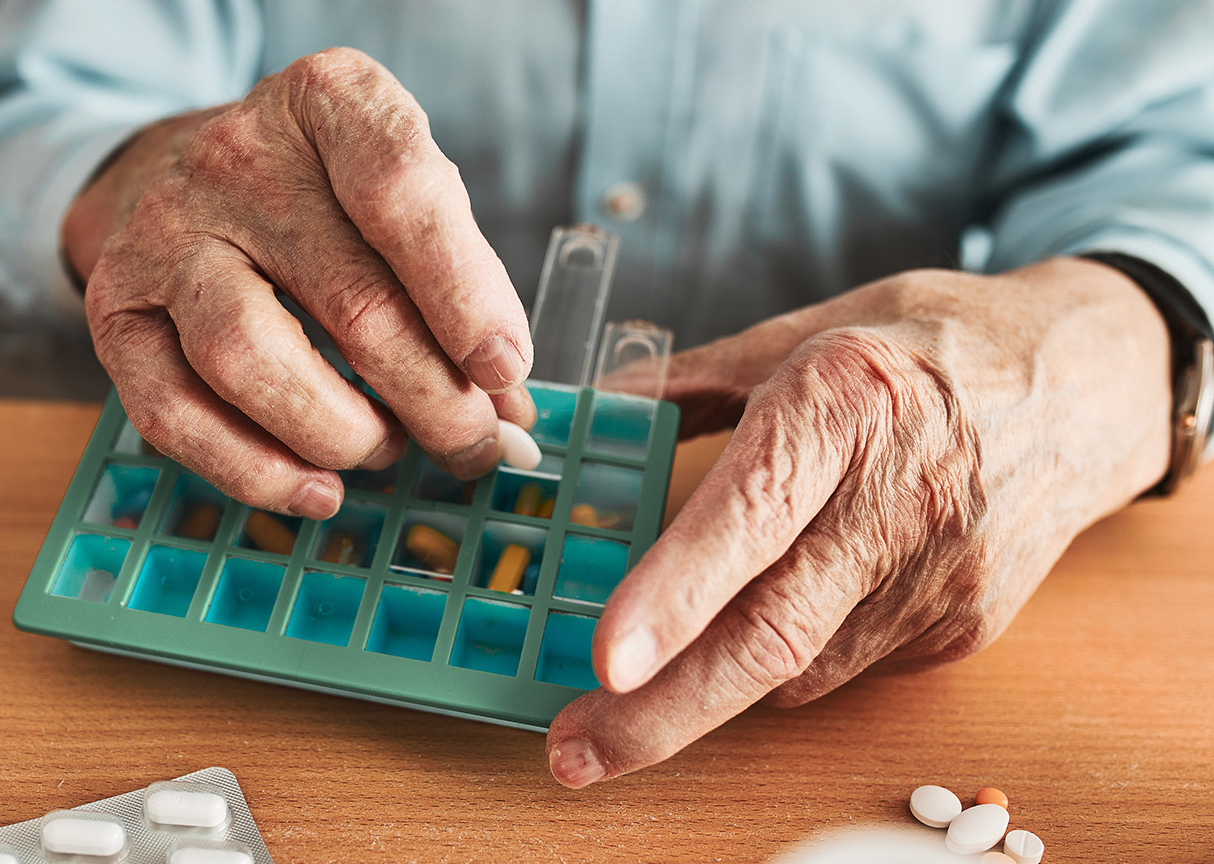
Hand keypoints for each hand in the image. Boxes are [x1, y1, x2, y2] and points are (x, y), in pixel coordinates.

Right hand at [65, 48, 533, 518]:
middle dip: (432, 398)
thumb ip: (459, 282)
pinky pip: (174, 414)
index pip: (402, 192)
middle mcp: (236, 158)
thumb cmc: (317, 192)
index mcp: (327, 103)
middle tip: (473, 445)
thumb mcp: (396, 193)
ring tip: (387, 450)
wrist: (170, 170)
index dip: (464, 293)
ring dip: (341, 433)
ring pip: (249, 359)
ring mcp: (164, 234)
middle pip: (350, 300)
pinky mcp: (115, 310)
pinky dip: (255, 471)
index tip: (504, 368)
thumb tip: (508, 405)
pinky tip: (316, 488)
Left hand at [546, 258, 1172, 785]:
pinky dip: (787, 659)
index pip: (753, 512)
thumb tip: (592, 406)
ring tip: (654, 671)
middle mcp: (902, 498)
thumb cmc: (931, 345)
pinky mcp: (965, 629)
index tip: (607, 659)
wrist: (1088, 388)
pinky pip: (844, 667)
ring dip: (710, 682)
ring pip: (797, 666)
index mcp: (848, 401)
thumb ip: (692, 379)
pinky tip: (789, 605)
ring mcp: (943, 575)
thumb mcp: (808, 331)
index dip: (678, 592)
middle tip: (576, 750)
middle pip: (773, 631)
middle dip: (662, 710)